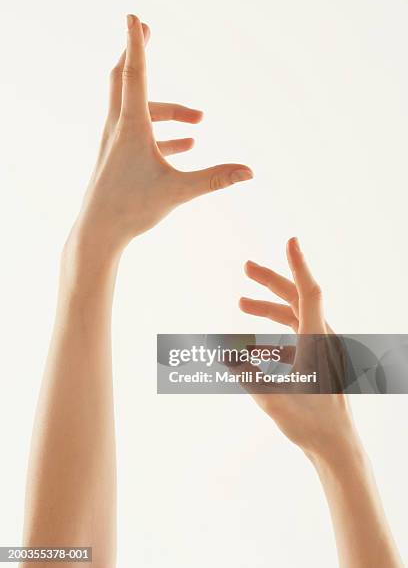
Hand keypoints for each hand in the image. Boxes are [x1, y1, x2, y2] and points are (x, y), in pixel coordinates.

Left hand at [71, 14, 252, 254]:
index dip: (136, 43)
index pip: (135, 74)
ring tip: (199, 122)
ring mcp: (115, 142)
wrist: (98, 232)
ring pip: (138, 110)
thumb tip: (250, 172)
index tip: (134, 17)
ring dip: (168, 111)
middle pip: (123, 78)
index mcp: (131, 127)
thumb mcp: (178, 191)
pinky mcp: (117, 156)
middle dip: (136, 53)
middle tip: (146, 30)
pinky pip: (140, 133)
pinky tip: (186, 145)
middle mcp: (118, 127)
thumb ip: (215, 178)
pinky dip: (161, 132)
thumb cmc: (132, 208)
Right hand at [238, 237, 355, 459]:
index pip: (308, 293)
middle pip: (297, 299)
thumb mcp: (271, 399)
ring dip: (269, 308)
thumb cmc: (309, 424)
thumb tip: (221, 350)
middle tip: (245, 268)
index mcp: (317, 341)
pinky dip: (274, 334)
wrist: (336, 446)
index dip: (298, 265)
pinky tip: (253, 348)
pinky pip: (296, 337)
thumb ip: (245, 373)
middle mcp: (322, 339)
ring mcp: (322, 349)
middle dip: (271, 282)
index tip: (291, 241)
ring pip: (295, 317)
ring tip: (240, 304)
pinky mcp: (319, 359)